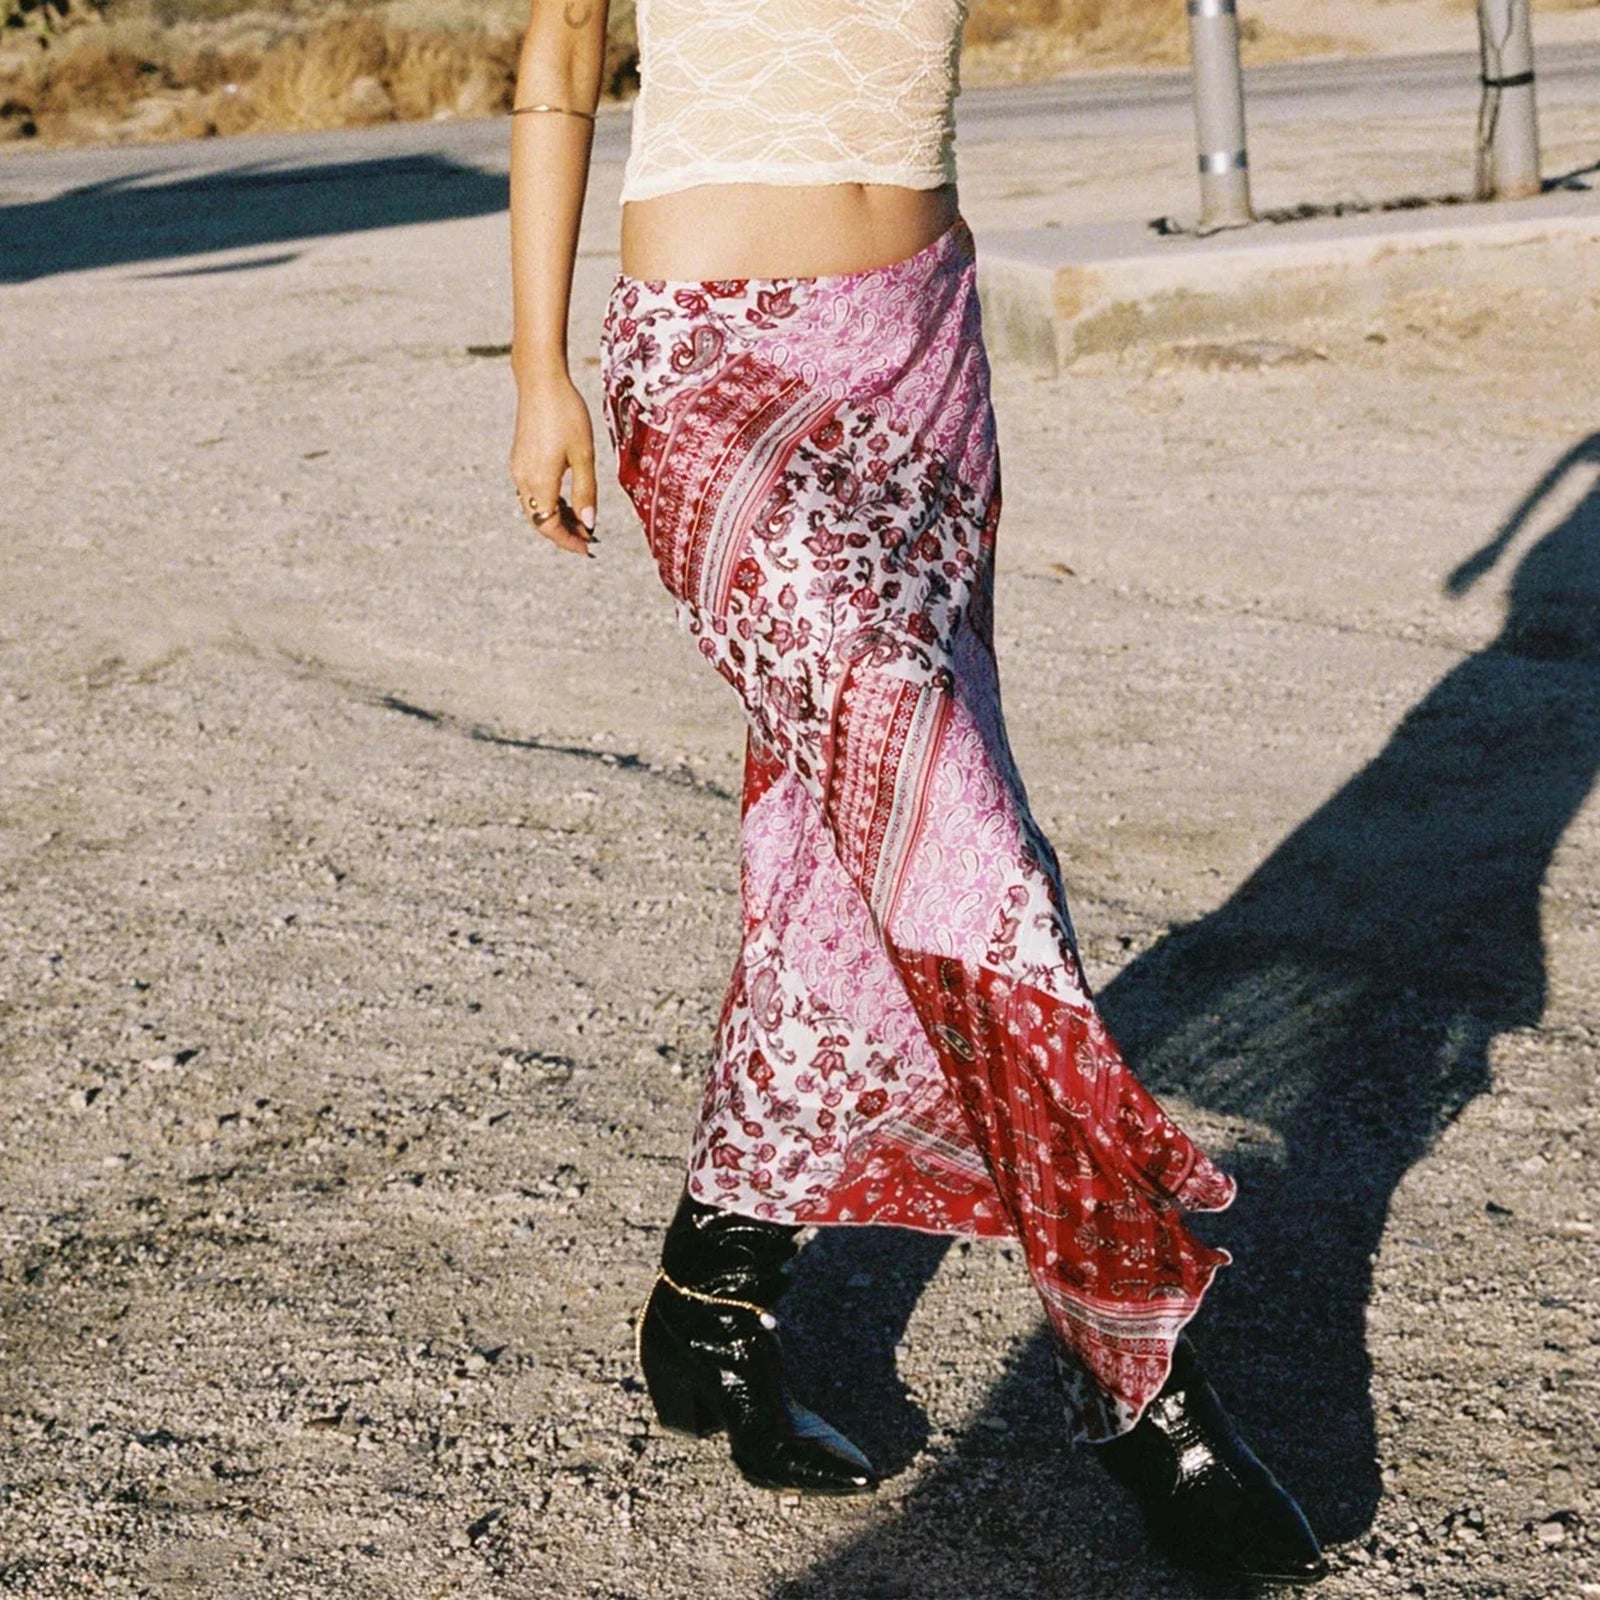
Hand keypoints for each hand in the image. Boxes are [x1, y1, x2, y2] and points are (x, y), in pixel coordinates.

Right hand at [509, 372, 598, 556]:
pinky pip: (532, 492)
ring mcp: (518, 469)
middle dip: (563, 533)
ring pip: (535, 507)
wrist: (541, 382)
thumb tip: (589, 523)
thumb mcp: (584, 455)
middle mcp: (522, 479)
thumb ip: (585, 492)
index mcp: (539, 481)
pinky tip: (567, 499)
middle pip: (539, 520)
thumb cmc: (567, 414)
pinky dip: (549, 502)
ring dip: (556, 518)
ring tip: (581, 520)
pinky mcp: (519, 459)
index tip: (588, 547)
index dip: (568, 541)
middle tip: (588, 538)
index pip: (549, 526)